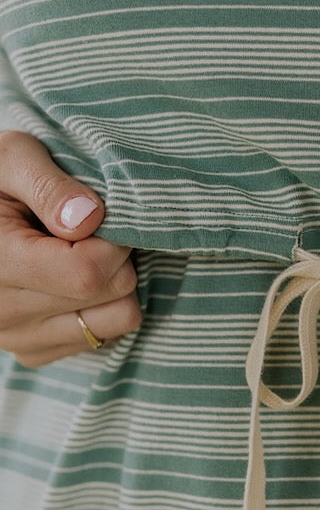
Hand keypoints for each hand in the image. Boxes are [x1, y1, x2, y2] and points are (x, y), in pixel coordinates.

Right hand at [0, 131, 140, 366]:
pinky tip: (75, 279)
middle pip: (111, 293)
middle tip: (93, 230)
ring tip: (85, 252)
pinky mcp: (34, 351)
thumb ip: (49, 186)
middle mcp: (4, 312)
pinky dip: (103, 306)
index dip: (112, 240)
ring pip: (118, 319)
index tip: (101, 216)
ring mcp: (19, 338)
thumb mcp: (13, 158)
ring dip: (116, 283)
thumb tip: (90, 219)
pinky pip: (102, 337)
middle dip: (117, 256)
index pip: (87, 272)